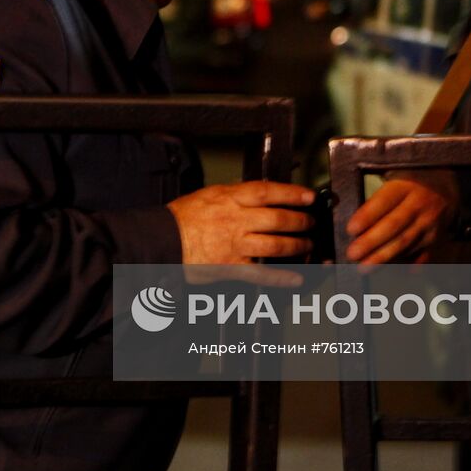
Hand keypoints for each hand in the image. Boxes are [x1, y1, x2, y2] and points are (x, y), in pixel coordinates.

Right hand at [168, 181, 315, 265]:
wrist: (159, 240)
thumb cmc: (178, 219)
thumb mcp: (206, 195)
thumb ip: (232, 196)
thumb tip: (255, 196)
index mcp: (229, 198)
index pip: (268, 192)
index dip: (292, 193)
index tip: (308, 196)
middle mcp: (236, 219)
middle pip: (278, 218)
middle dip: (300, 221)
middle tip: (310, 222)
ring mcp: (235, 244)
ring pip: (276, 244)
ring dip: (297, 245)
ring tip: (307, 245)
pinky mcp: (231, 266)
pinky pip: (262, 273)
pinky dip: (282, 277)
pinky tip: (296, 278)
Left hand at [344, 170, 458, 267]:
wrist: (447, 187)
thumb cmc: (410, 183)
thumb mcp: (394, 177)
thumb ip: (376, 196)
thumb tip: (353, 223)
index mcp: (405, 186)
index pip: (384, 202)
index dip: (367, 216)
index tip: (351, 229)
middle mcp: (420, 204)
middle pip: (394, 226)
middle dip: (371, 242)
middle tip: (352, 254)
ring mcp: (430, 223)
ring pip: (405, 242)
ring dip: (383, 257)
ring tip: (364, 267)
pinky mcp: (437, 238)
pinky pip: (421, 254)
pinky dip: (406, 263)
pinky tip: (391, 270)